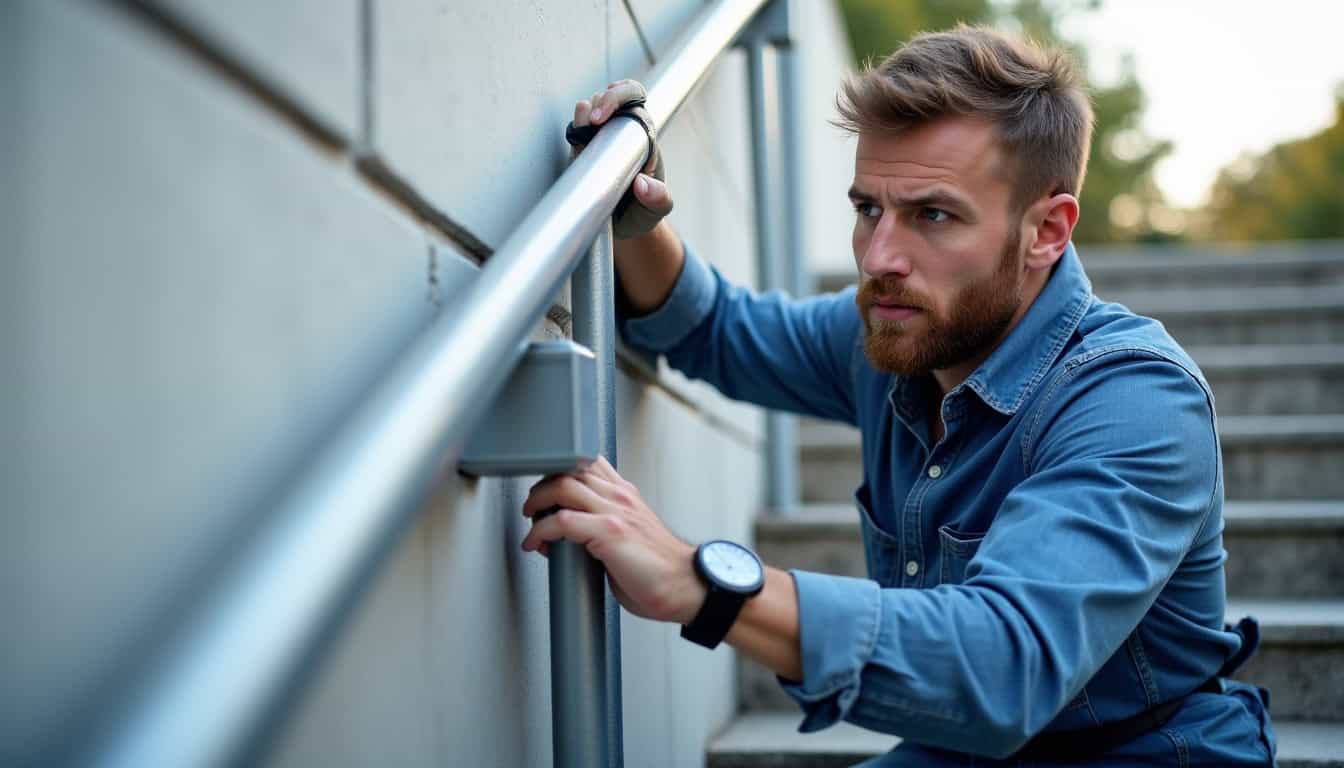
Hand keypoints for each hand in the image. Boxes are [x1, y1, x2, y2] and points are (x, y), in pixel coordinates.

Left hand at [521, 456, 704, 623]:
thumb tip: (573, 536)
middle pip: (569, 469)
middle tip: (532, 509)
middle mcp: (620, 496)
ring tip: (531, 522)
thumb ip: (606, 525)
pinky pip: (562, 521)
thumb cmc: (659, 570)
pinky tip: (536, 544)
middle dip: (541, 487)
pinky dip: (540, 531)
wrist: (685, 586)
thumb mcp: (631, 534)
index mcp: (626, 494)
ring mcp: (615, 511)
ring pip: (562, 486)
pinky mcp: (609, 532)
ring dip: (536, 503)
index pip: (587, 463)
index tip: (547, 495)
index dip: (559, 473)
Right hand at [569, 79, 673, 238]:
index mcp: (643, 134)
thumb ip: (657, 198)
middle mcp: (621, 130)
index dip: (619, 97)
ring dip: (584, 115)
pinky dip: (574, 131)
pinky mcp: (582, 152)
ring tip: (583, 126)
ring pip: (590, 110)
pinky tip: (576, 138)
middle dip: (602, 101)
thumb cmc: (642, 212)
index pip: (634, 97)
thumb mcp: (656, 209)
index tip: (605, 117)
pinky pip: (575, 133)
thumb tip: (642, 183)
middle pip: (611, 95)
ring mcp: (600, 139)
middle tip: (593, 119)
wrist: (623, 227)